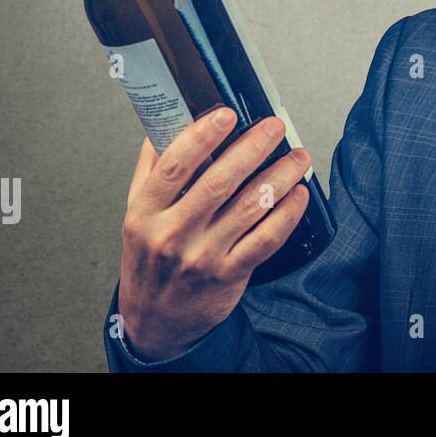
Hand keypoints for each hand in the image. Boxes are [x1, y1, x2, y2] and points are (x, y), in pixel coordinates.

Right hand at [116, 108, 310, 360]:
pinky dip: (288, 214)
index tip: (226, 113)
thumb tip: (166, 121)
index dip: (201, 136)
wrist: (154, 322)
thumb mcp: (136, 215)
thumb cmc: (149, 259)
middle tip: (274, 126)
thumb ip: (152, 170)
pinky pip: (266, 239)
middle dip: (252, 148)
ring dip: (280, 176)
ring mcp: (202, 256)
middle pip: (218, 181)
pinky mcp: (229, 275)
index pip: (173, 166)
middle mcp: (172, 234)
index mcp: (145, 213)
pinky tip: (299, 194)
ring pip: (250, 207)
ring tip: (298, 156)